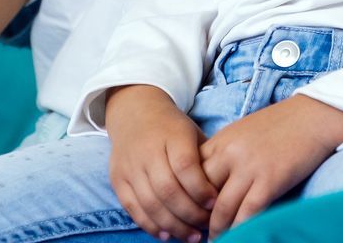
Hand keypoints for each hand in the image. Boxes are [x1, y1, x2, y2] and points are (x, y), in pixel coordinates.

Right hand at [105, 85, 217, 241]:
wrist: (134, 112)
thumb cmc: (172, 128)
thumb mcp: (192, 133)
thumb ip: (205, 159)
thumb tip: (225, 191)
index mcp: (171, 136)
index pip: (185, 167)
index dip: (201, 189)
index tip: (216, 203)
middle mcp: (148, 151)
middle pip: (167, 190)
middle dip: (190, 213)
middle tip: (206, 226)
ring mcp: (130, 167)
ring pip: (150, 203)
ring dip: (173, 225)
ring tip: (191, 236)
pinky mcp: (118, 180)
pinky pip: (133, 209)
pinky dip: (150, 225)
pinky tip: (167, 235)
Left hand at [200, 95, 342, 234]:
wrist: (314, 117)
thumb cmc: (280, 126)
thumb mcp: (242, 133)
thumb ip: (224, 154)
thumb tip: (210, 183)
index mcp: (220, 141)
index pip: (190, 175)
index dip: (188, 198)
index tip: (190, 213)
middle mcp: (229, 154)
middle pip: (200, 195)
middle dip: (198, 217)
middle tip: (199, 230)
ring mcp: (249, 168)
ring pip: (221, 210)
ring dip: (217, 230)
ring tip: (217, 240)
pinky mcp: (270, 181)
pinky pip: (247, 214)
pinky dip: (240, 229)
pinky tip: (240, 236)